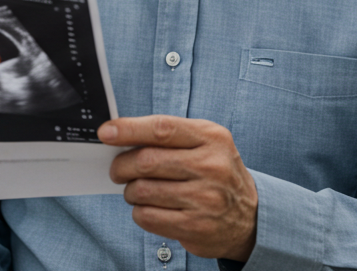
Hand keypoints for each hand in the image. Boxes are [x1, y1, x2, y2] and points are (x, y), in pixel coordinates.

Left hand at [100, 115, 256, 261]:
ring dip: (130, 191)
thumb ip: (168, 135)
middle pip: (146, 161)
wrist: (250, 217)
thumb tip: (119, 134)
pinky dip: (139, 212)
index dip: (129, 129)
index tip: (105, 132)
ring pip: (142, 190)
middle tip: (117, 170)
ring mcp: (205, 199)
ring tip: (137, 190)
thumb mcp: (205, 143)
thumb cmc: (216, 173)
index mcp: (212, 138)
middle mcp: (211, 167)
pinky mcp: (195, 226)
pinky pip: (147, 216)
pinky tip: (149, 208)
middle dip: (121, 166)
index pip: (162, 129)